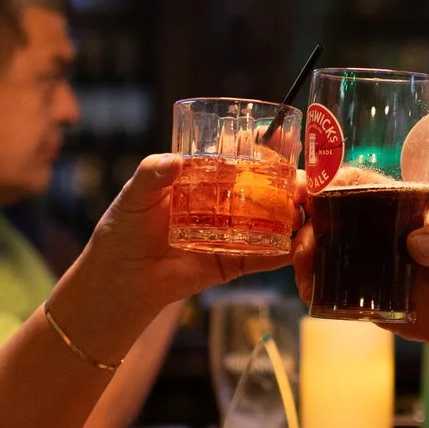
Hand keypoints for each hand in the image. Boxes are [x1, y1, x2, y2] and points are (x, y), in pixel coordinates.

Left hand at [79, 154, 292, 308]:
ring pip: (272, 223)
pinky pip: (263, 258)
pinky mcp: (232, 263)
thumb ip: (153, 174)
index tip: (284, 150)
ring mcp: (231, 234)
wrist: (120, 277)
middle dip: (291, 187)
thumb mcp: (135, 194)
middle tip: (306, 185)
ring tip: (308, 212)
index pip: (241, 163)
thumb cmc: (124, 230)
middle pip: (266, 191)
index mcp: (205, 181)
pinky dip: (283, 253)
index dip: (266, 156)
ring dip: (294, 217)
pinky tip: (298, 247)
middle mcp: (224, 205)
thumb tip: (174, 162)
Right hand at [293, 198, 428, 354]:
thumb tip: (416, 245)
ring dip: (305, 251)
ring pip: (323, 252)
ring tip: (304, 258)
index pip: (358, 184)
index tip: (310, 186)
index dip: (330, 180)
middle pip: (330, 216)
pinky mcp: (363, 298)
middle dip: (308, 218)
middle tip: (302, 229)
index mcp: (398, 208)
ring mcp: (366, 265)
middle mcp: (375, 233)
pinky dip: (314, 286)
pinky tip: (309, 287)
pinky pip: (331, 290)